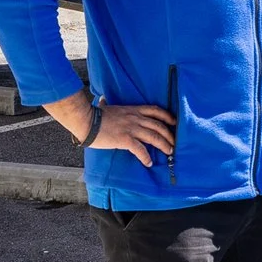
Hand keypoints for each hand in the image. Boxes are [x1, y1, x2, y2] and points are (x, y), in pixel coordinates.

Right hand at [46, 92, 175, 166]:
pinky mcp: (126, 140)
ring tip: (169, 152)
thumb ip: (106, 103)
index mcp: (132, 110)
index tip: (174, 122)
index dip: (167, 116)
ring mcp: (131, 129)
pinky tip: (149, 163)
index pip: (155, 111)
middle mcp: (135, 118)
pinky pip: (140, 150)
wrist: (87, 122)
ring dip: (164, 145)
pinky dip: (146, 157)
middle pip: (159, 126)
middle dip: (169, 135)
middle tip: (174, 143)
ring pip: (154, 137)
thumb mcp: (105, 106)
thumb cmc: (94, 115)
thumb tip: (102, 99)